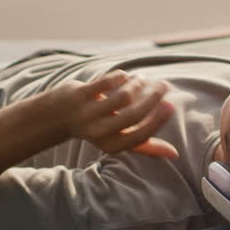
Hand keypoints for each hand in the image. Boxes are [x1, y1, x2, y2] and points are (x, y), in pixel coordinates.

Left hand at [58, 71, 178, 158]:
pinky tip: (125, 76)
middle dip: (153, 98)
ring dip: (138, 85)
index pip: (140, 135)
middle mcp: (99, 132)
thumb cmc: (95, 128)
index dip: (158, 121)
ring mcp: (88, 113)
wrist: (55, 117)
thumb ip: (146, 145)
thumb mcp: (119, 140)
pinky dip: (120, 77)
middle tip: (164, 85)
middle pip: (134, 114)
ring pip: (122, 96)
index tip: (171, 105)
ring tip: (142, 78)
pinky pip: (106, 83)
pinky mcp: (79, 95)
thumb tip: (174, 154)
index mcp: (111, 145)